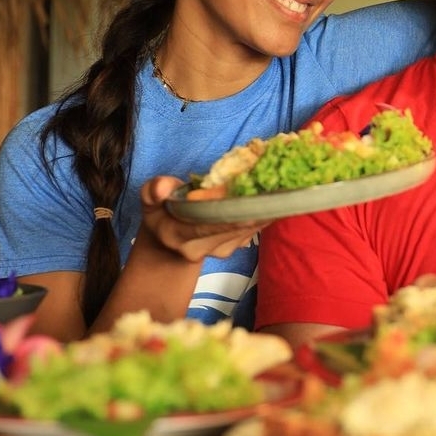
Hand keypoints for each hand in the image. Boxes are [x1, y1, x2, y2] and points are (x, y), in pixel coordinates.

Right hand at [140, 176, 269, 262]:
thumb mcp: (149, 201)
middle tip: (281, 186)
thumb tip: (162, 187)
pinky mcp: (236, 246)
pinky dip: (267, 211)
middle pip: (235, 227)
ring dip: (267, 208)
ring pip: (249, 228)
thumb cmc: (161, 215)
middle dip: (257, 207)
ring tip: (285, 187)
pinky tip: (280, 196)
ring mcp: (223, 250)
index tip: (254, 208)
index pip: (207, 227)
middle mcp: (204, 248)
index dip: (231, 219)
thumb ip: (153, 191)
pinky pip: (255, 228)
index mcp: (180, 236)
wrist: (169, 244)